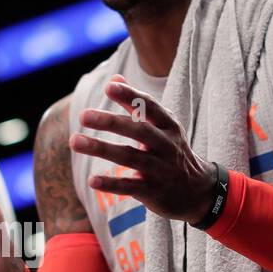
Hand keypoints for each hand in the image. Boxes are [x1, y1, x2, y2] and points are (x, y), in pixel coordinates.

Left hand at [70, 74, 219, 224]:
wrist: (197, 192)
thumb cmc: (171, 152)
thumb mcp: (163, 126)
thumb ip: (137, 104)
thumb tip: (114, 79)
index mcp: (168, 126)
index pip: (149, 107)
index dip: (130, 96)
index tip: (109, 87)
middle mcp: (166, 145)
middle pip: (138, 130)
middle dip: (110, 121)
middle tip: (83, 115)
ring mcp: (160, 169)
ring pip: (129, 157)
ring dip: (101, 149)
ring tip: (75, 141)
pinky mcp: (153, 191)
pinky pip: (129, 187)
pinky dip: (111, 184)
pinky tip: (91, 180)